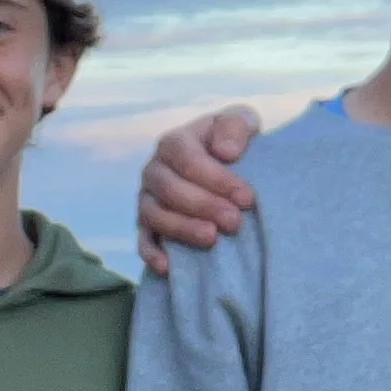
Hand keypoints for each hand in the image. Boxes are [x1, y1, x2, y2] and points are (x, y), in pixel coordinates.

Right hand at [136, 104, 264, 274]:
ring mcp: (147, 199)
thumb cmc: (235, 143)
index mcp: (174, 143)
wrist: (228, 166)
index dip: (217, 180)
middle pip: (170, 189)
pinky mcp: (147, 226)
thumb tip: (225, 152)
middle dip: (204, 206)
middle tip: (235, 222)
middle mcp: (155, 170)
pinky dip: (152, 254)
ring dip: (182, 229)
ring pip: (154, 216)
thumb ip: (236, 126)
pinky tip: (168, 268)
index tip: (247, 198)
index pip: (189, 160)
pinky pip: (143, 241)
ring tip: (212, 240)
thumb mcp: (242, 122)